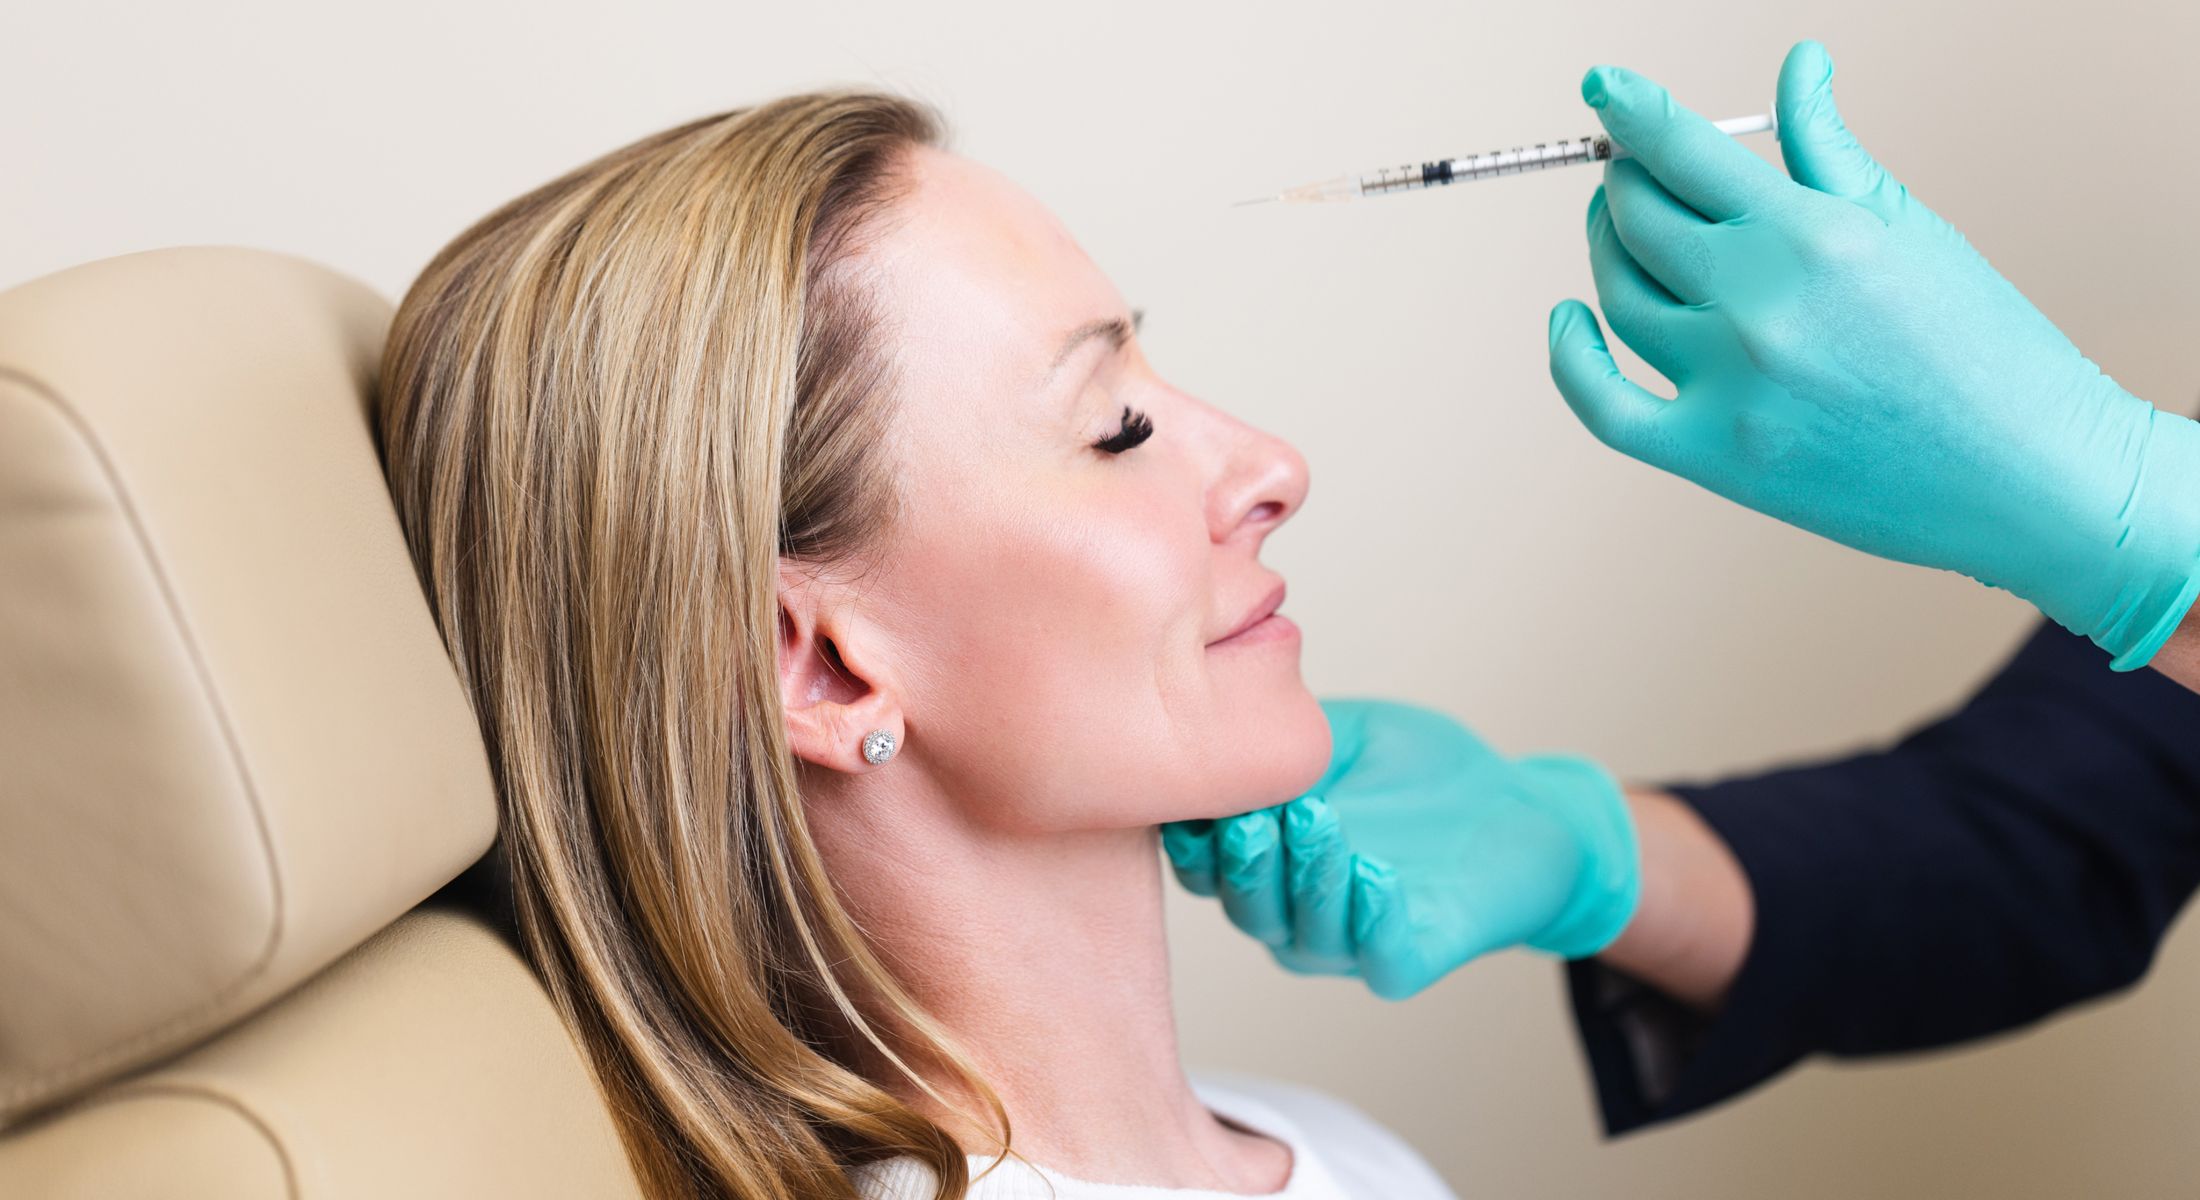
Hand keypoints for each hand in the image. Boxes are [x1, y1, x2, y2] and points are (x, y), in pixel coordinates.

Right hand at [1160, 699, 1638, 999]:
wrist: (1520, 807)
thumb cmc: (1424, 772)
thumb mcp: (1340, 734)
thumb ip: (1278, 735)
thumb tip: (1215, 709)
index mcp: (1264, 861)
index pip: (1203, 863)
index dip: (1193, 835)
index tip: (1198, 790)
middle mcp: (1293, 912)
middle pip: (1245, 905)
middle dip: (1244, 861)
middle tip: (1253, 815)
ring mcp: (1348, 943)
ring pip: (1306, 931)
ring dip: (1307, 876)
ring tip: (1318, 818)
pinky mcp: (1410, 959)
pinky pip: (1382, 954)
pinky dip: (1374, 918)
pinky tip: (1374, 872)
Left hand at [1549, 40, 2199, 669]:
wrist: (2030, 475)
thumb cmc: (1985, 346)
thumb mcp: (1909, 227)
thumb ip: (1827, 146)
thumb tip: (1797, 66)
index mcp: (1811, 235)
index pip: (1682, 150)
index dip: (1630, 109)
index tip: (1603, 86)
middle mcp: (1760, 306)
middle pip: (1637, 219)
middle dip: (1625, 181)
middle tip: (1633, 171)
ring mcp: (1731, 387)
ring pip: (1619, 297)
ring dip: (1606, 251)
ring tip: (1625, 231)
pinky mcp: (1716, 458)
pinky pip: (1604, 407)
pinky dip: (1570, 359)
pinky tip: (1568, 319)